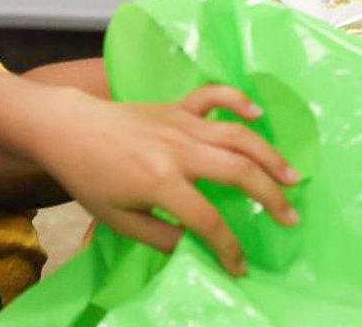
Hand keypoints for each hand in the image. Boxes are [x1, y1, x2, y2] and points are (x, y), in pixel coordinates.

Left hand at [32, 85, 299, 275]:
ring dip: (269, 154)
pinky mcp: (177, 106)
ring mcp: (181, 122)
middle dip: (269, 197)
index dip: (228, 247)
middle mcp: (178, 149)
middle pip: (237, 171)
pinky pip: (213, 96)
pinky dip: (237, 99)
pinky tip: (257, 113)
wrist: (68, 129)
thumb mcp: (118, 220)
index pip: (208, 219)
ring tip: (293, 176)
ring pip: (237, 135)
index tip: (240, 266)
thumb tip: (194, 246)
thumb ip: (159, 236)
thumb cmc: (89, 178)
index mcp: (161, 182)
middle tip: (290, 217)